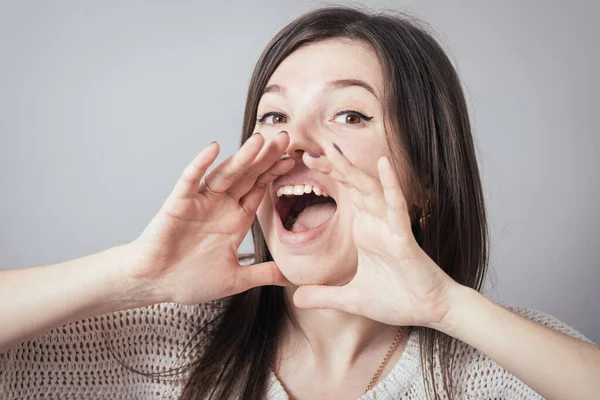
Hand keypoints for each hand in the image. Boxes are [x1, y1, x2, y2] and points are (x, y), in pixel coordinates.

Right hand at [127, 131, 293, 304]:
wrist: (154, 285)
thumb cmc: (189, 280)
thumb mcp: (235, 279)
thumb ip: (263, 273)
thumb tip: (292, 278)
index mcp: (235, 220)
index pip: (259, 190)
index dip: (275, 175)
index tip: (293, 160)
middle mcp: (220, 205)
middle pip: (247, 176)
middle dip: (266, 158)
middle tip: (285, 138)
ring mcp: (200, 202)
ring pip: (225, 174)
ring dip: (241, 157)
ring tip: (259, 140)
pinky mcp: (178, 203)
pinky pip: (190, 180)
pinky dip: (201, 163)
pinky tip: (214, 148)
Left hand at [293, 143, 460, 327]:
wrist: (431, 312)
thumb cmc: (398, 299)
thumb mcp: (352, 299)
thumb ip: (324, 296)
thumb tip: (297, 299)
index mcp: (364, 230)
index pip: (344, 194)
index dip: (327, 177)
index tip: (303, 163)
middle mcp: (376, 223)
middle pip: (353, 186)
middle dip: (332, 168)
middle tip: (307, 153)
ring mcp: (390, 227)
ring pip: (371, 190)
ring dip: (353, 171)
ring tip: (333, 151)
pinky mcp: (404, 237)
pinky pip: (396, 207)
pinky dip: (391, 186)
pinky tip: (383, 165)